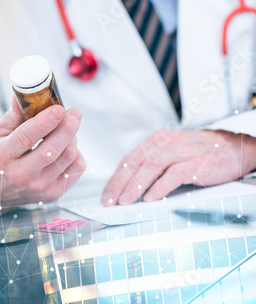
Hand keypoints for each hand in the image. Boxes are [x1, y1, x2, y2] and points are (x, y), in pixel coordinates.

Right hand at [0, 98, 85, 209]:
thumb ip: (14, 114)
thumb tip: (25, 92)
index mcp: (2, 156)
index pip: (26, 138)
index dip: (44, 122)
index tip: (58, 108)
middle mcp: (20, 174)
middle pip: (52, 150)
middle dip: (67, 128)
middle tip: (74, 113)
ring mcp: (39, 187)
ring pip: (67, 157)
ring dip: (72, 137)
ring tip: (67, 127)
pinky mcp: (53, 194)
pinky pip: (76, 169)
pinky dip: (76, 153)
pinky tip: (67, 146)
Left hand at [102, 129, 255, 205]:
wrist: (234, 148)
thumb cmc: (200, 153)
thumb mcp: (171, 153)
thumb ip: (152, 165)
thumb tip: (129, 186)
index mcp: (157, 141)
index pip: (130, 159)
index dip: (116, 178)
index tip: (107, 193)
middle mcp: (166, 143)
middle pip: (136, 162)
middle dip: (120, 183)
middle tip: (110, 200)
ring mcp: (181, 151)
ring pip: (151, 166)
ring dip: (135, 185)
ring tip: (125, 201)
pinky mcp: (196, 162)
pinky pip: (174, 174)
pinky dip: (160, 186)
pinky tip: (150, 198)